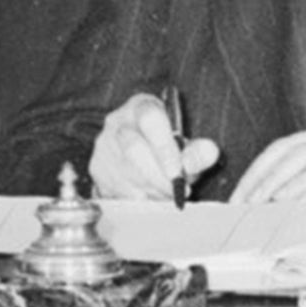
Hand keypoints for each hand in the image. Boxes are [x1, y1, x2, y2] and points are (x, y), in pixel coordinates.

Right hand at [88, 92, 220, 201]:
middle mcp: (117, 122)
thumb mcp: (185, 144)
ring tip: (167, 196)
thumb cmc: (165, 146)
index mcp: (141, 106)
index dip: (165, 148)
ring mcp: (104, 146)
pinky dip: (137, 200)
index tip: (178, 173)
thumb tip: (209, 153)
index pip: (150, 119)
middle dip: (159, 177)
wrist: (138, 153)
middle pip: (134, 149)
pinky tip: (150, 199)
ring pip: (125, 173)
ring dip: (150, 191)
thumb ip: (198, 150)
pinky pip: (116, 190)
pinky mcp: (96, 169)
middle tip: (176, 192)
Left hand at [229, 122, 305, 204]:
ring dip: (273, 182)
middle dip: (258, 178)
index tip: (237, 197)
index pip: (282, 148)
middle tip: (240, 204)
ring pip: (300, 157)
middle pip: (285, 150)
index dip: (256, 171)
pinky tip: (284, 198)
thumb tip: (268, 207)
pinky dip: (299, 184)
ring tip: (257, 204)